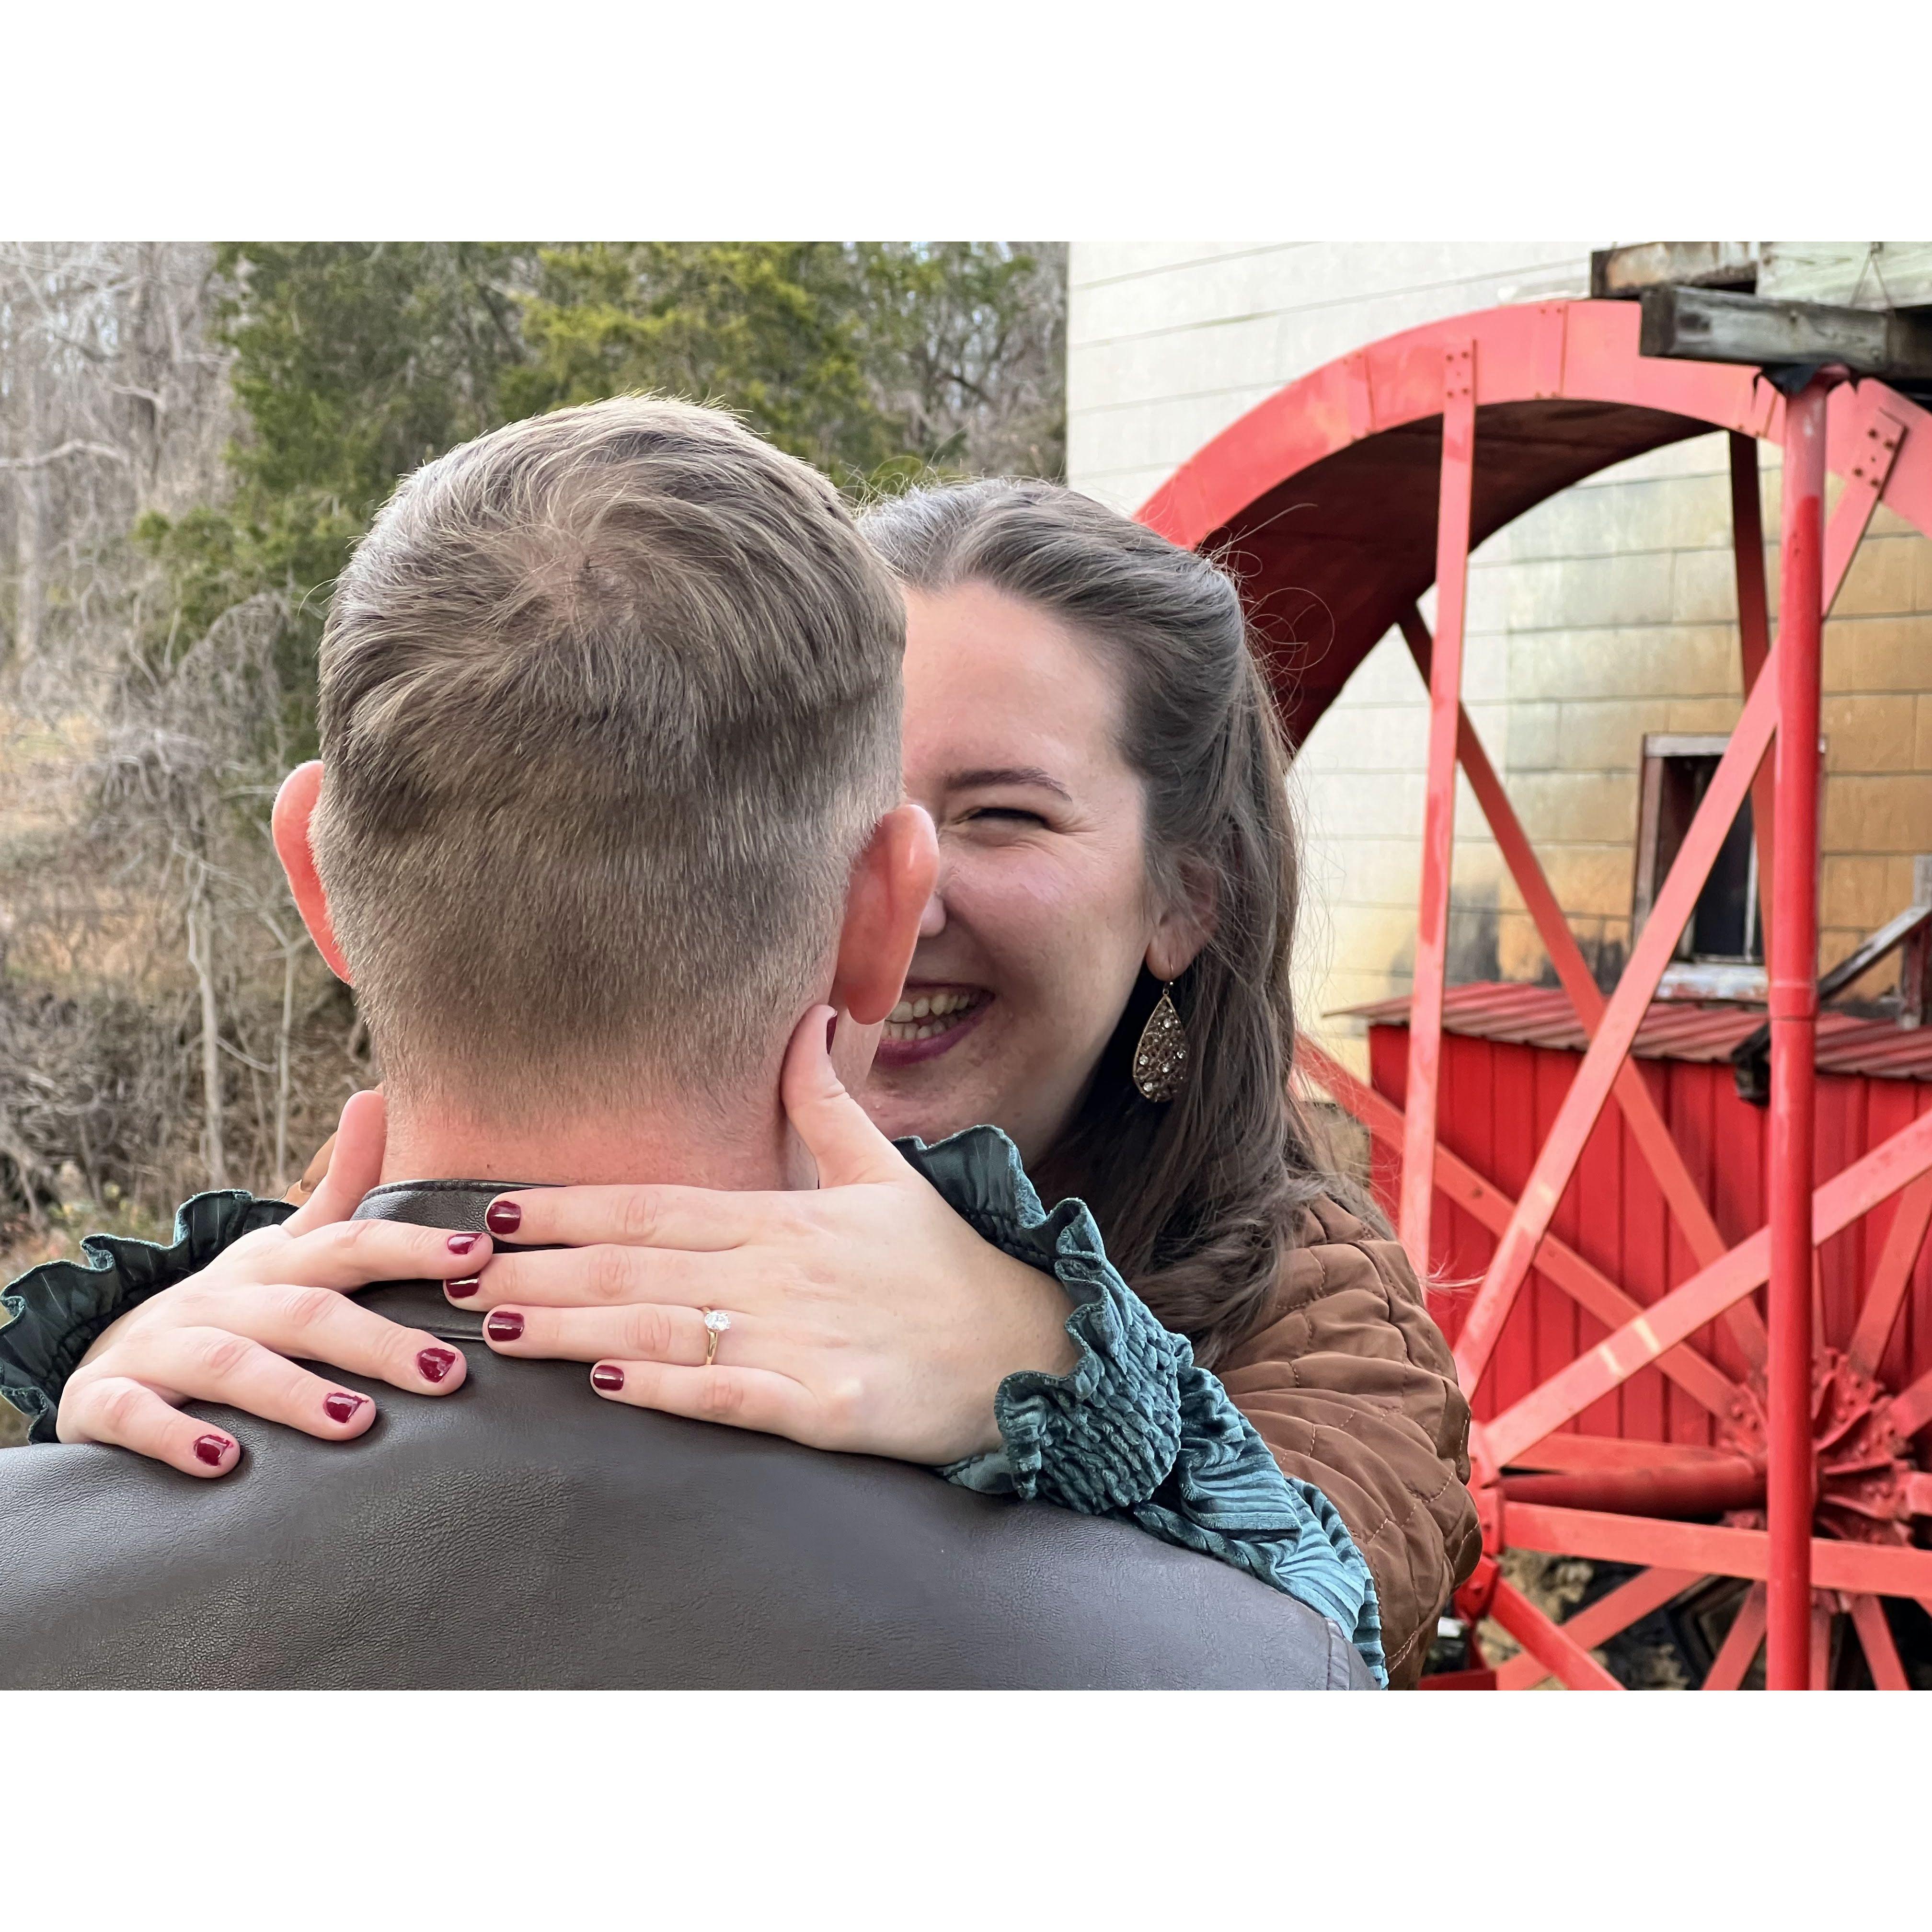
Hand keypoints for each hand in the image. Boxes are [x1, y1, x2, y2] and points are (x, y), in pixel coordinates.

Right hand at [56, 1090, 491, 1476]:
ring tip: (356, 1421)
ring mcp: (160, 1347)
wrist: (107, 1364)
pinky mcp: (106, 1400)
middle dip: (377, 1340)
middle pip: (305, 1312)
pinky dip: (178, 1437)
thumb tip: (378, 1098)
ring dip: (293, 1392)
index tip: (479, 1252)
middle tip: (445, 1373)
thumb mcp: (282, 1249)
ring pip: (230, 1364)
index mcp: (273, 1266)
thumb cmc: (226, 1311)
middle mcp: (221, 1300)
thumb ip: (340, 1190)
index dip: (412, 1246)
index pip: (350, 1246)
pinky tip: (222, 1463)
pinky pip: (136, 1416)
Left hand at [466, 1006, 1079, 1464]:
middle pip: (639, 1266)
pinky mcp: (828, 1407)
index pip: (655, 1205)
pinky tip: (604, 1386)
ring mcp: (803, 1341)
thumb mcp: (888, 1172)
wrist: (1030, 1350)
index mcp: (786, 1218)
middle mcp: (782, 1272)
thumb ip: (825, 1104)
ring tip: (497, 1328)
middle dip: (540, 1269)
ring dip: (575, 1326)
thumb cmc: (947, 1266)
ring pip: (666, 1327)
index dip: (570, 1207)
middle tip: (451, 1275)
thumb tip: (803, 1020)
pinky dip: (666, 1390)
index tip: (495, 1211)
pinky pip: (732, 1395)